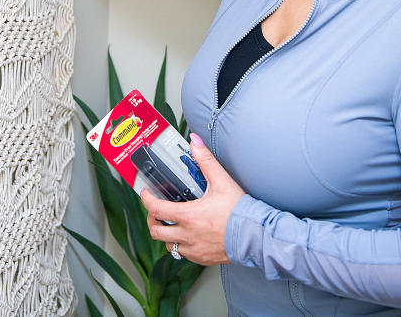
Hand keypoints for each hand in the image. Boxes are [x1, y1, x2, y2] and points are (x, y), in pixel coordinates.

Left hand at [140, 133, 245, 265]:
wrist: (255, 236)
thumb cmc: (239, 211)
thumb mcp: (221, 181)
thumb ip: (205, 160)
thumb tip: (195, 142)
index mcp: (188, 216)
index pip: (156, 209)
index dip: (147, 200)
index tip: (146, 194)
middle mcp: (187, 235)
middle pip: (156, 232)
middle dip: (152, 220)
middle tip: (156, 212)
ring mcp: (194, 249)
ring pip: (168, 245)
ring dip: (166, 234)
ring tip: (172, 224)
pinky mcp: (201, 258)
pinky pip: (182, 254)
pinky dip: (180, 245)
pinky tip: (188, 236)